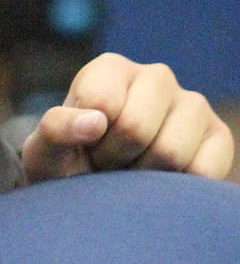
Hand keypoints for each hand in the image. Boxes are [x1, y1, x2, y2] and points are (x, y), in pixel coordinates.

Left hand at [21, 53, 234, 180]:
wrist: (98, 195)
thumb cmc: (67, 166)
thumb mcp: (44, 152)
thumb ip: (54, 130)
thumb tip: (94, 122)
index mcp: (110, 69)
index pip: (100, 101)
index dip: (87, 137)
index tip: (83, 144)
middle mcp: (156, 77)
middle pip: (136, 127)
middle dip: (113, 158)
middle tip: (106, 163)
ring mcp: (192, 105)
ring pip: (170, 151)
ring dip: (143, 177)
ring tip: (131, 170)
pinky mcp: (218, 136)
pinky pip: (203, 169)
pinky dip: (174, 187)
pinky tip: (159, 180)